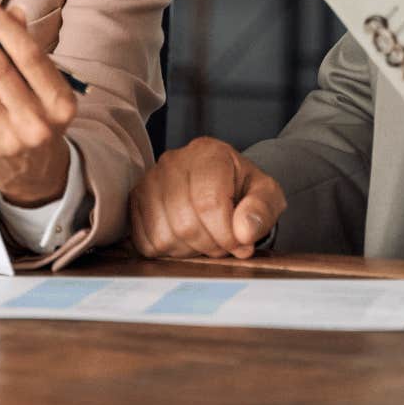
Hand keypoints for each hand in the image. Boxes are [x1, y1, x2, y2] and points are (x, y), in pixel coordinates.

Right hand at [128, 137, 285, 258]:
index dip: (226, 234)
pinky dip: (168, 251)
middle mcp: (173, 162)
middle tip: (224, 244)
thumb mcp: (267, 195)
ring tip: (206, 240)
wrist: (221, 185)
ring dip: (189, 250)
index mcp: (209, 153)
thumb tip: (244, 231)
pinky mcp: (135, 201)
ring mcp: (149, 181)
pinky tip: (185, 239)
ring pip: (163, 235)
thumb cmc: (243, 190)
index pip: (209, 203)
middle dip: (210, 245)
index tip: (241, 244)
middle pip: (185, 223)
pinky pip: (145, 241)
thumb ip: (262, 210)